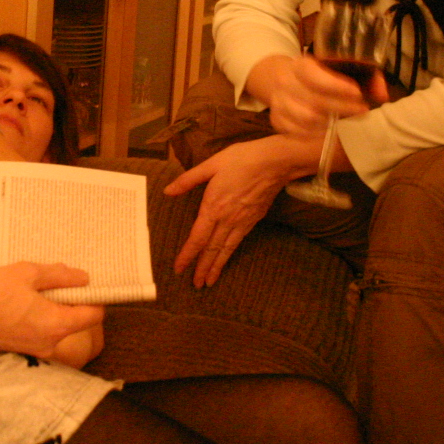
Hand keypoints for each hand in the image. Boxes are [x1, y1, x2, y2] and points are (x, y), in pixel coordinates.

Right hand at [0, 262, 104, 359]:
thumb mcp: (25, 273)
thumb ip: (58, 275)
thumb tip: (82, 278)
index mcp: (57, 324)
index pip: (94, 314)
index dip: (94, 296)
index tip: (83, 281)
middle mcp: (51, 342)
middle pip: (76, 319)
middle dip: (70, 297)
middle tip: (53, 278)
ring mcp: (37, 349)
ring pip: (58, 324)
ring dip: (52, 304)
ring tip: (31, 287)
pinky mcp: (23, 348)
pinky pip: (42, 329)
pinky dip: (39, 314)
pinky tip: (21, 300)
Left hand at [165, 134, 317, 287]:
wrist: (276, 162)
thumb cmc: (242, 159)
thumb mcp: (212, 164)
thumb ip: (188, 180)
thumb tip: (168, 191)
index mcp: (213, 207)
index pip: (197, 238)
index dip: (187, 255)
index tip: (179, 269)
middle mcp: (227, 219)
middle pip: (211, 249)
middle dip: (202, 268)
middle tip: (195, 285)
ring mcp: (242, 222)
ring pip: (226, 249)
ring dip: (216, 266)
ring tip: (209, 282)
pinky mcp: (254, 220)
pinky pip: (238, 242)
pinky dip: (230, 254)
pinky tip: (226, 258)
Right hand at [248, 55, 382, 136]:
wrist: (283, 79)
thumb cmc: (320, 74)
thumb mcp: (341, 68)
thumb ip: (366, 78)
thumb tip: (383, 96)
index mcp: (301, 65)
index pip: (315, 76)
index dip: (336, 86)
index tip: (358, 93)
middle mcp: (286, 83)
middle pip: (313, 100)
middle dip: (342, 107)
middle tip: (362, 111)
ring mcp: (279, 103)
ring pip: (305, 119)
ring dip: (329, 123)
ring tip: (345, 122)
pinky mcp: (277, 120)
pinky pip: (296, 132)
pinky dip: (314, 134)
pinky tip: (328, 131)